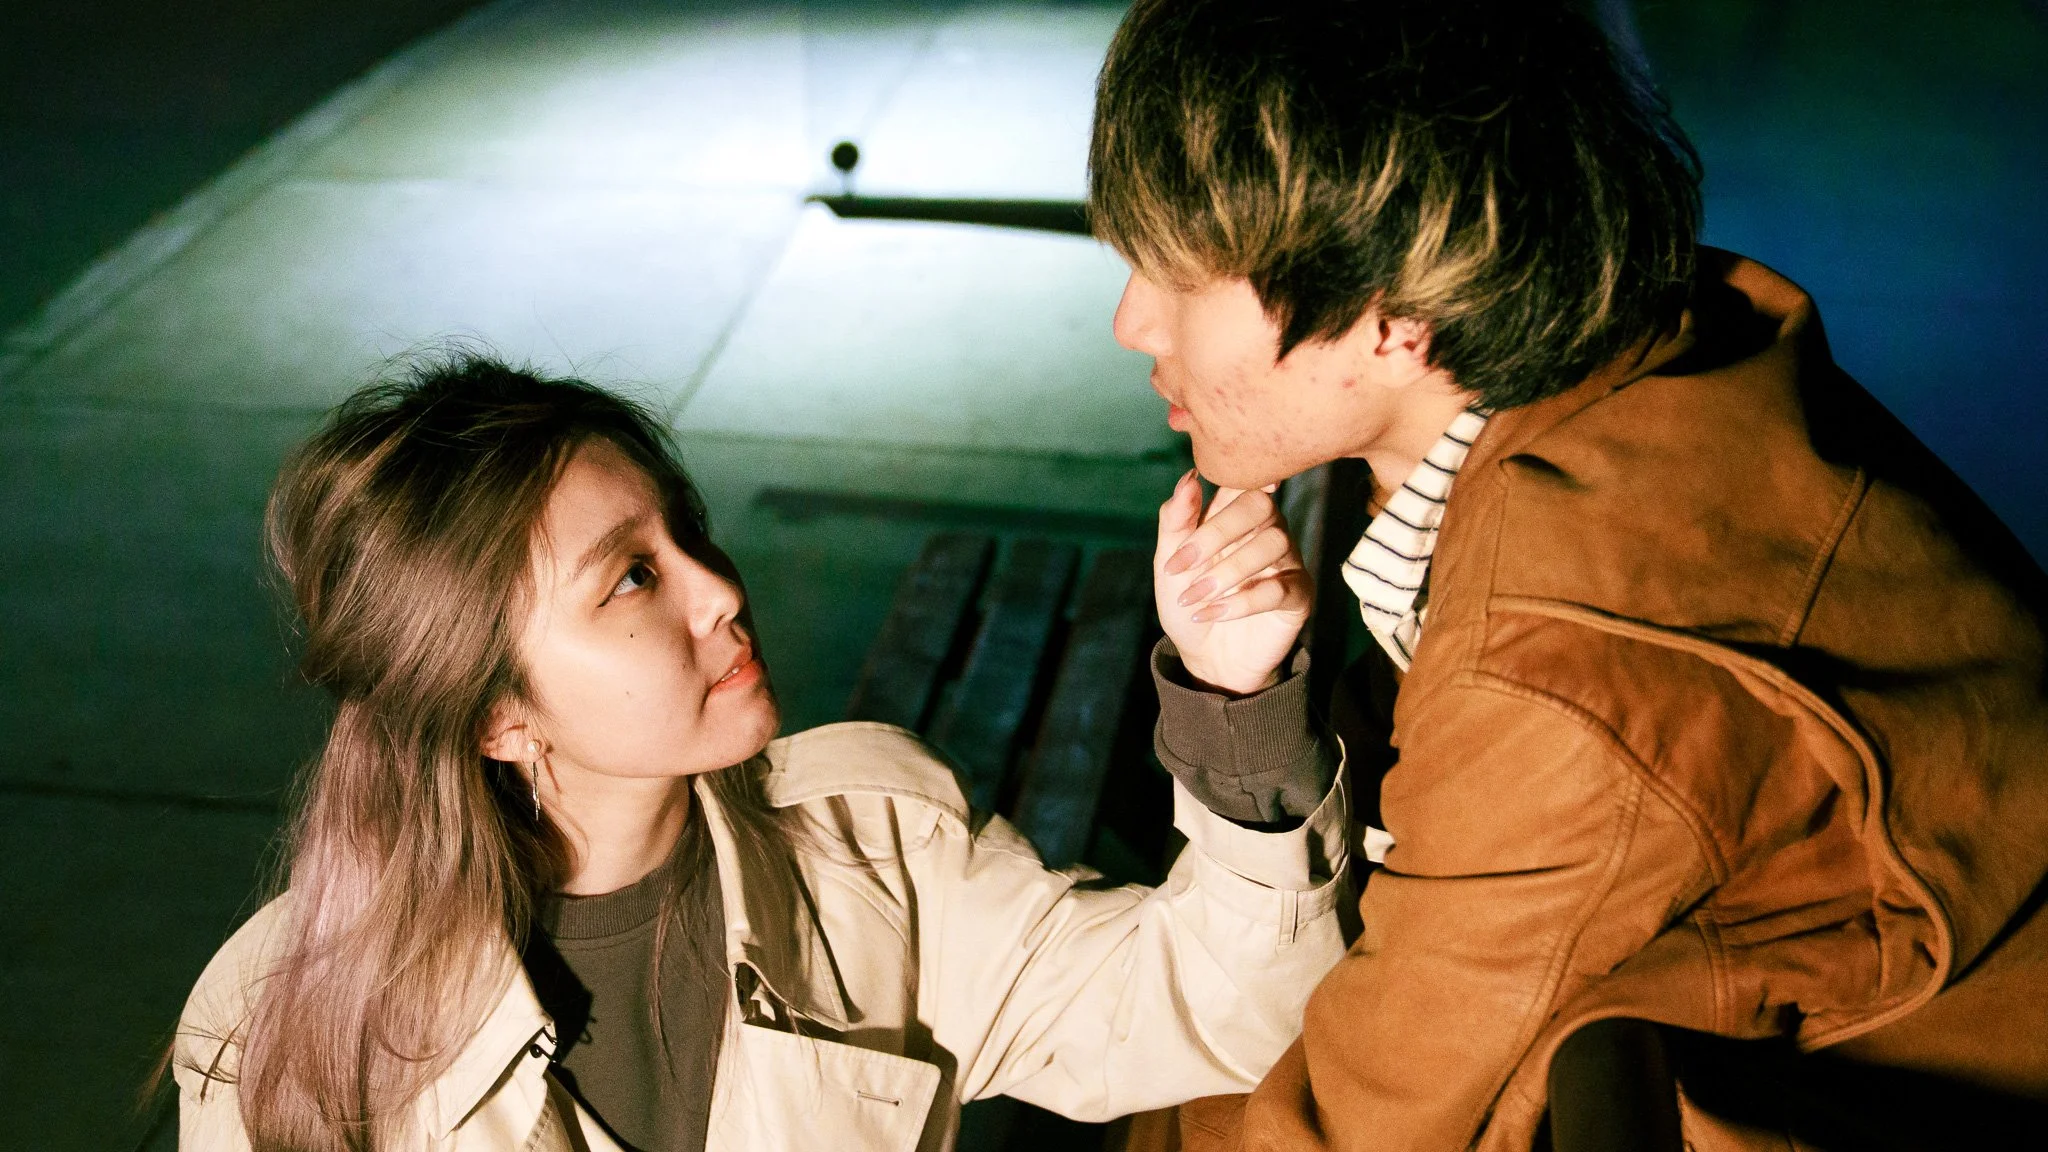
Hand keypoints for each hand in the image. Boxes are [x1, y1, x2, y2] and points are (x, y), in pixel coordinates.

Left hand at [1154, 471, 1311, 694]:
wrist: (1205, 657)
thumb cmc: (1188, 600)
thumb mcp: (1169, 561)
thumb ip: (1176, 520)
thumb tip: (1188, 478)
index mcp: (1235, 514)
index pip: (1238, 484)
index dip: (1210, 502)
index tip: (1183, 535)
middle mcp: (1266, 530)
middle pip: (1260, 505)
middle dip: (1216, 533)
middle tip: (1182, 567)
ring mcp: (1287, 561)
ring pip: (1273, 543)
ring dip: (1226, 572)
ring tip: (1195, 598)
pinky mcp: (1298, 596)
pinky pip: (1279, 588)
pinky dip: (1241, 602)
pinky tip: (1213, 613)